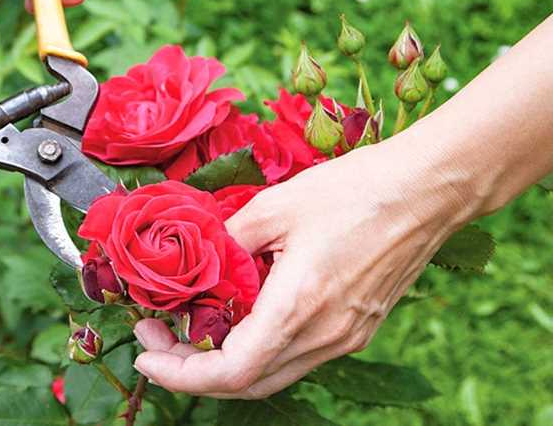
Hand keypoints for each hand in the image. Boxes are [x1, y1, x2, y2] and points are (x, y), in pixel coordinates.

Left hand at [132, 138, 470, 398]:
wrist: (427, 189)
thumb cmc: (356, 189)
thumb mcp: (275, 205)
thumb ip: (227, 240)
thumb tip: (195, 260)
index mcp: (299, 306)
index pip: (230, 372)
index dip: (179, 373)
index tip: (146, 353)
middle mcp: (325, 335)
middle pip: (247, 384)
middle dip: (192, 370)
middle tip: (158, 337)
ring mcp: (345, 337)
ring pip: (272, 374)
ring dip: (224, 363)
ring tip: (190, 328)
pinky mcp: (356, 328)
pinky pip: (297, 355)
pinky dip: (257, 349)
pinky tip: (238, 317)